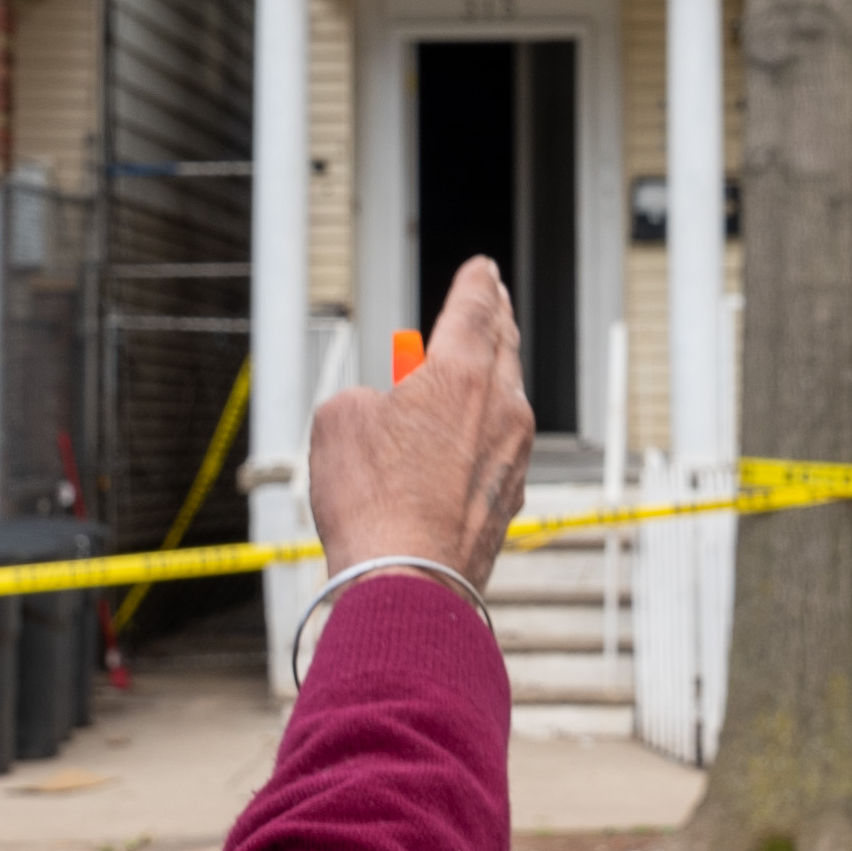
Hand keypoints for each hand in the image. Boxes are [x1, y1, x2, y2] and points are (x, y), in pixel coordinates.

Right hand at [312, 262, 534, 592]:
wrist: (407, 581)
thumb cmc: (371, 503)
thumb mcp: (338, 420)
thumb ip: (364, 396)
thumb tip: (383, 413)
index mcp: (462, 374)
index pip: (476, 308)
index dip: (476, 283)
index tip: (482, 269)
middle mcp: (502, 410)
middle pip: (504, 348)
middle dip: (495, 320)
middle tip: (491, 303)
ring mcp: (513, 457)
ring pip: (506, 402)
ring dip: (488, 382)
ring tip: (465, 378)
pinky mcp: (509, 499)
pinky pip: (499, 450)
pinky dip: (481, 436)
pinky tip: (459, 448)